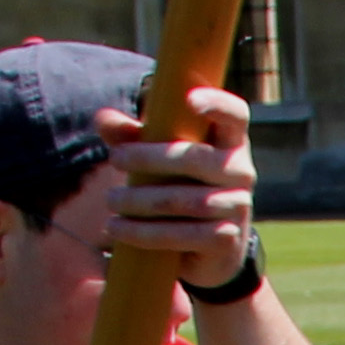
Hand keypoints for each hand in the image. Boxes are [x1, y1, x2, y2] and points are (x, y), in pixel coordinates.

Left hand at [93, 88, 261, 289]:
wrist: (212, 244)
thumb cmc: (181, 183)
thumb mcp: (159, 156)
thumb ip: (132, 136)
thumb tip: (102, 118)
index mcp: (229, 141)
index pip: (235, 115)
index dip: (217, 104)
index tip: (189, 99)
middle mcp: (241, 171)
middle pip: (197, 159)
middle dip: (150, 158)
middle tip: (114, 159)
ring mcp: (237, 206)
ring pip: (187, 201)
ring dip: (141, 200)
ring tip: (110, 201)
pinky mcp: (227, 240)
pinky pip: (185, 235)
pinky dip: (145, 233)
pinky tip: (118, 229)